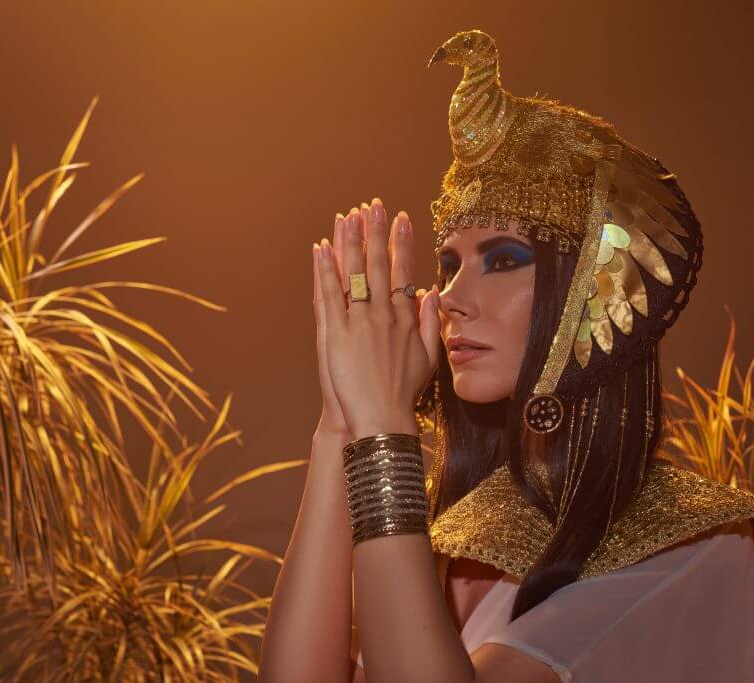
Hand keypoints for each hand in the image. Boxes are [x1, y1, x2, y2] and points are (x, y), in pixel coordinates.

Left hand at [313, 197, 440, 439]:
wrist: (379, 417)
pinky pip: (328, 294)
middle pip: (378, 264)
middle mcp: (382, 314)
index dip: (401, 242)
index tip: (400, 218)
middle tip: (373, 204)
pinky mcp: (335, 333)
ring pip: (353, 273)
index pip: (403, 271)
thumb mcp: (428, 358)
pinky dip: (324, 269)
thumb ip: (430, 322)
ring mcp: (358, 321)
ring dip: (349, 241)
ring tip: (347, 214)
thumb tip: (431, 292)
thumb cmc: (403, 392)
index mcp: (405, 318)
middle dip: (375, 231)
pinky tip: (322, 247)